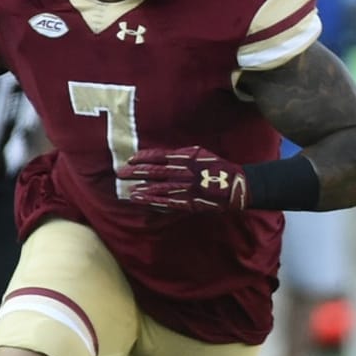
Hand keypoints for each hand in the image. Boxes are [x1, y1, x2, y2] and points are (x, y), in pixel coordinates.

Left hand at [117, 146, 248, 213]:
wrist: (235, 185)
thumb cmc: (218, 167)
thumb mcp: (200, 154)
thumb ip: (181, 155)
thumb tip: (162, 157)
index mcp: (185, 157)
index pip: (159, 156)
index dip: (143, 157)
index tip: (130, 158)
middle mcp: (183, 171)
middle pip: (154, 171)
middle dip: (136, 172)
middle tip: (120, 173)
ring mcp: (185, 187)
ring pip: (157, 187)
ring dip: (141, 188)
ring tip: (127, 189)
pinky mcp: (188, 202)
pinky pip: (166, 201)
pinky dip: (151, 200)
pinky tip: (140, 199)